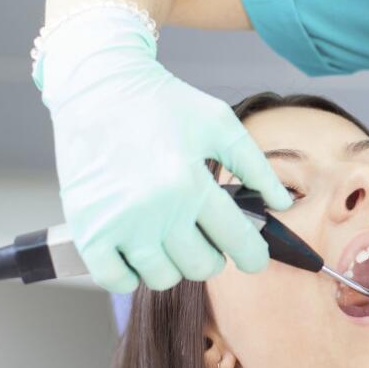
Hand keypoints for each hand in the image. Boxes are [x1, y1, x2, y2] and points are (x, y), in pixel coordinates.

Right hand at [34, 6, 291, 292]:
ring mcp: (117, 223)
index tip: (254, 258)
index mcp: (189, 181)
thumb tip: (281, 204)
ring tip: (170, 238)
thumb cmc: (161, 103)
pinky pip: (115, 280)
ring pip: (161, 278)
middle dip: (212, 257)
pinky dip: (130, 275)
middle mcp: (153, 208)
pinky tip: (138, 253)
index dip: (253, 255)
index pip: (237, 240)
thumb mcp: (218, 123)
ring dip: (173, 264)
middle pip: (200, 266)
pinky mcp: (87, 229)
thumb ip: (256, 166)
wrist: (96, 87)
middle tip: (205, 238)